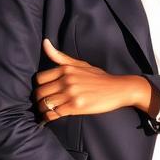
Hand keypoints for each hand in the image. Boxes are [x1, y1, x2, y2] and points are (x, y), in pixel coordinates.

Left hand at [34, 39, 152, 121]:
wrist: (120, 88)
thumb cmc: (100, 77)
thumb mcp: (81, 64)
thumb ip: (61, 57)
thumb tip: (45, 42)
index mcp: (66, 69)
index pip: (39, 79)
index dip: (40, 86)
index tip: (45, 91)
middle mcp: (67, 80)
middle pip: (40, 92)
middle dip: (39, 99)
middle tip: (44, 103)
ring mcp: (71, 94)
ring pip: (44, 104)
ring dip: (43, 109)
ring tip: (47, 110)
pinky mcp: (76, 106)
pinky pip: (53, 113)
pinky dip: (48, 117)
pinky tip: (51, 117)